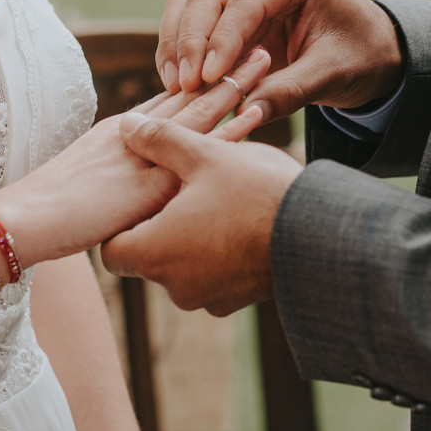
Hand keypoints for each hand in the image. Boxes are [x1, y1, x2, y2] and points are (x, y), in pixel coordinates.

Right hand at [0, 49, 271, 263]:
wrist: (17, 222)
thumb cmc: (40, 216)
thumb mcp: (84, 191)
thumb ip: (112, 186)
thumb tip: (129, 200)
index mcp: (118, 134)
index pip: (168, 101)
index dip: (200, 80)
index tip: (228, 58)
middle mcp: (133, 132)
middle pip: (188, 93)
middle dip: (224, 69)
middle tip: (259, 44)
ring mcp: (142, 150)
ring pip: (198, 109)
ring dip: (235, 83)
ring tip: (266, 59)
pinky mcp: (150, 175)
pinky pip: (200, 148)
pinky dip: (232, 127)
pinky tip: (257, 111)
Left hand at [100, 114, 303, 314]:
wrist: (319, 235)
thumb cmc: (256, 193)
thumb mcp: (204, 155)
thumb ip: (160, 141)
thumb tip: (127, 127)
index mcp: (154, 253)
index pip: (112, 249)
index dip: (122, 222)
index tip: (143, 198)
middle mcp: (174, 286)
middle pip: (147, 258)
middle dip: (161, 227)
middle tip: (184, 192)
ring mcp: (206, 299)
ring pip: (181, 268)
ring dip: (191, 242)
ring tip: (216, 204)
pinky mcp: (235, 303)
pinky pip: (212, 278)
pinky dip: (217, 255)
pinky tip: (238, 224)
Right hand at [157, 0, 402, 122]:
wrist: (369, 50)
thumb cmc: (360, 55)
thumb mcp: (333, 75)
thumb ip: (290, 91)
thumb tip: (242, 110)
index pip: (245, 0)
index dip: (221, 39)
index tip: (206, 77)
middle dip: (190, 41)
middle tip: (185, 86)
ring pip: (188, 2)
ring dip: (176, 44)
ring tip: (177, 87)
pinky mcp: (228, 7)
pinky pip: (189, 20)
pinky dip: (178, 50)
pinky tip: (179, 83)